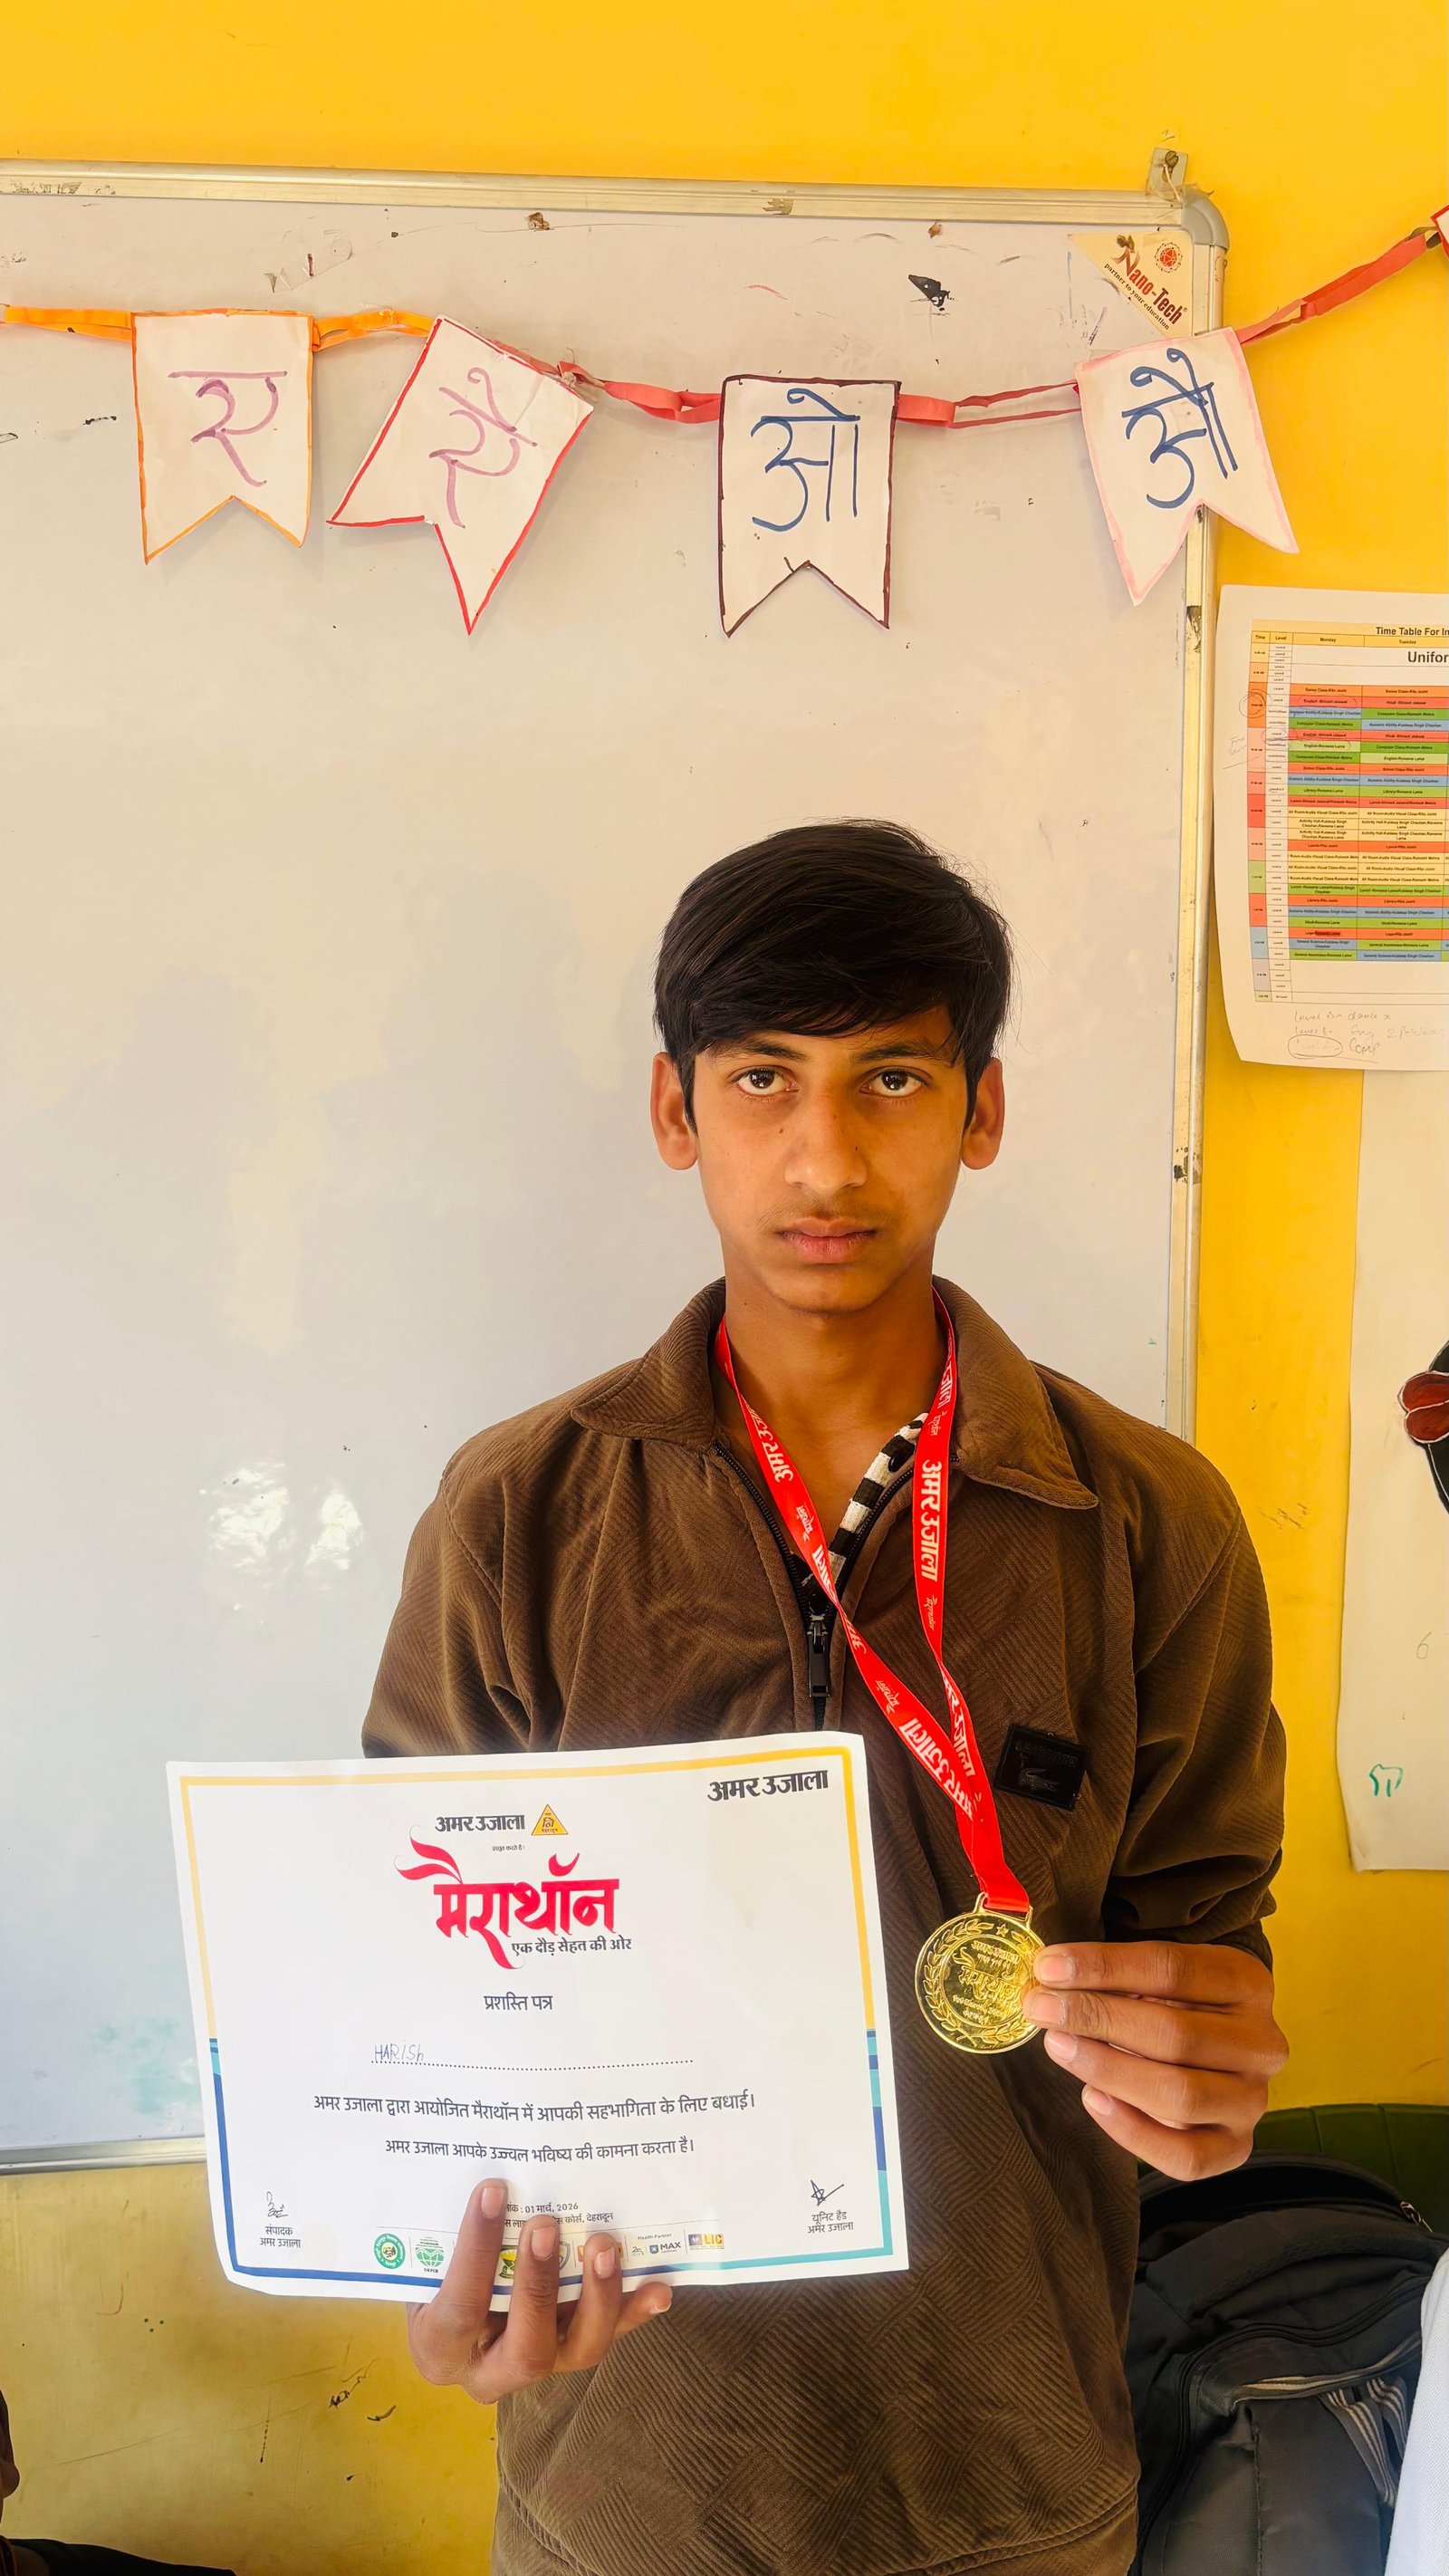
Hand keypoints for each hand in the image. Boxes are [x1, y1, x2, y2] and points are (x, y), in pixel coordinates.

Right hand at [408, 2180, 670, 2403]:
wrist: (448, 2312)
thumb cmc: (430, 2274)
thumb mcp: (417, 2260)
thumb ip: (443, 2231)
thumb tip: (479, 2166)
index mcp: (439, 2347)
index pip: (459, 2309)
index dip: (476, 2253)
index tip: (493, 2190)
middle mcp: (489, 2371)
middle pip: (526, 2350)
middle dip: (540, 2287)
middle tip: (546, 2223)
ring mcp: (539, 2364)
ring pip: (578, 2351)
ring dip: (599, 2298)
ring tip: (605, 2245)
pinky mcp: (572, 2351)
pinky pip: (608, 2335)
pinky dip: (634, 2311)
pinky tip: (659, 2287)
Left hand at [1022, 1939, 1287, 2178]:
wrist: (1214, 2048)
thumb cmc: (1173, 2002)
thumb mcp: (1157, 1976)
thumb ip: (1116, 1977)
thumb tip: (1049, 1976)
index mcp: (1248, 1982)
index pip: (1173, 1969)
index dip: (1104, 1967)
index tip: (1049, 1967)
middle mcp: (1262, 2043)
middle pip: (1175, 2033)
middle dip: (1097, 2018)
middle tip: (1041, 2008)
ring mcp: (1252, 2100)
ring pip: (1180, 2095)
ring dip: (1109, 2070)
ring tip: (1059, 2047)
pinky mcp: (1236, 2147)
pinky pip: (1186, 2157)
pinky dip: (1133, 2132)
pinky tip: (1092, 2098)